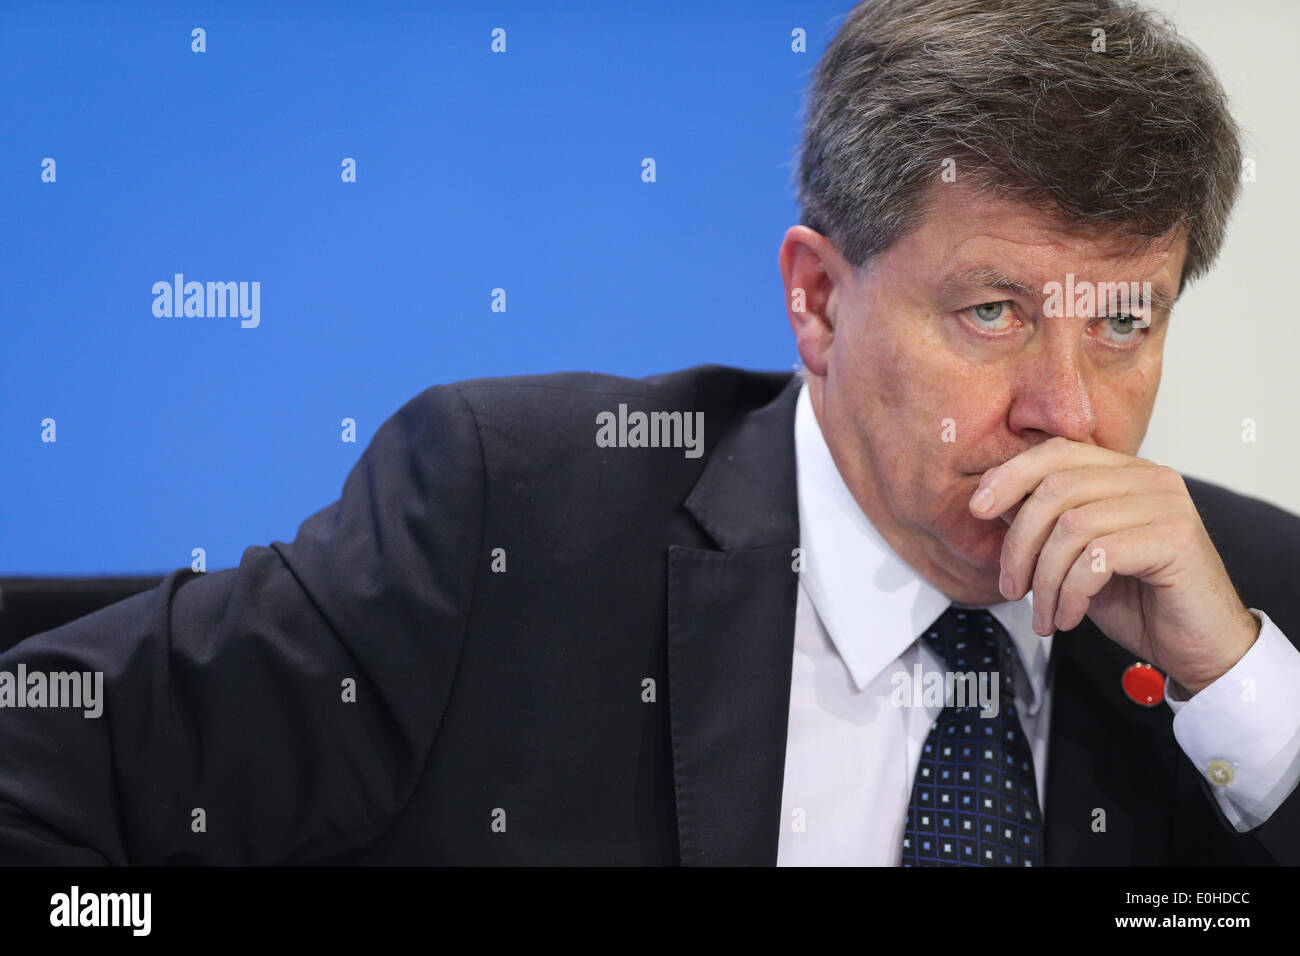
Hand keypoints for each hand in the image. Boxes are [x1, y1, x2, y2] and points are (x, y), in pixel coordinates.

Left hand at [968, 436, 1259, 694]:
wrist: (1198, 647)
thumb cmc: (1139, 601)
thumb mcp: (1076, 557)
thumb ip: (1044, 524)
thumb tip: (991, 502)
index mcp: (1124, 472)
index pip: (1056, 452)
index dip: (1009, 477)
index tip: (977, 511)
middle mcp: (1149, 478)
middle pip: (1055, 489)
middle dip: (1019, 543)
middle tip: (1011, 588)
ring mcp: (1167, 504)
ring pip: (1071, 526)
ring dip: (1044, 579)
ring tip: (1045, 614)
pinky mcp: (1175, 539)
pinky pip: (1098, 556)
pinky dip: (1072, 592)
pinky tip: (1070, 617)